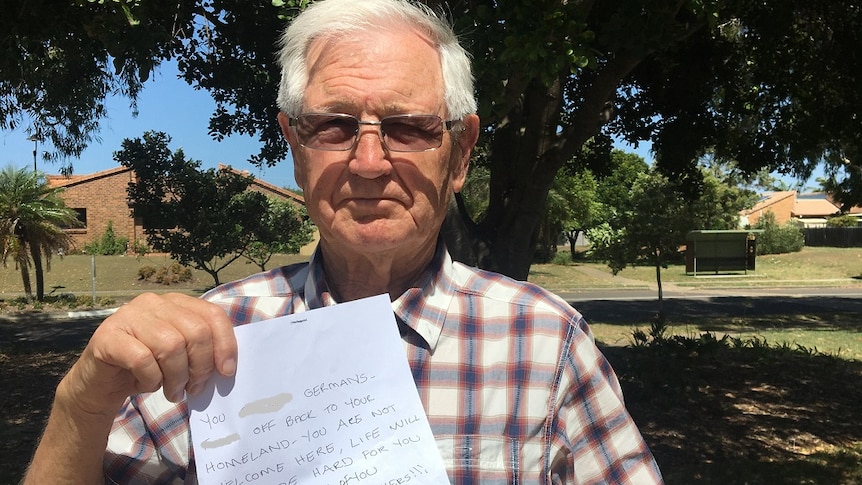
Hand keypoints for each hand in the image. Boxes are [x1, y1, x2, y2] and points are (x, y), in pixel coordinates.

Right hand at [59, 292, 237, 416]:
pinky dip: (151, 379)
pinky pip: (142, 359)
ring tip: (173, 392)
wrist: (100, 384)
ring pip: (171, 346)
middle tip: (193, 389)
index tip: (227, 373)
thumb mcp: (181, 357)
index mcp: (176, 303)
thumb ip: (202, 351)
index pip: (213, 315)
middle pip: (195, 332)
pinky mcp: (108, 336)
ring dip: (176, 378)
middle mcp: (153, 302)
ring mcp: (128, 316)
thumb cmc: (147, 369)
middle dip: (200, 367)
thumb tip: (227, 367)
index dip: (225, 344)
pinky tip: (148, 385)